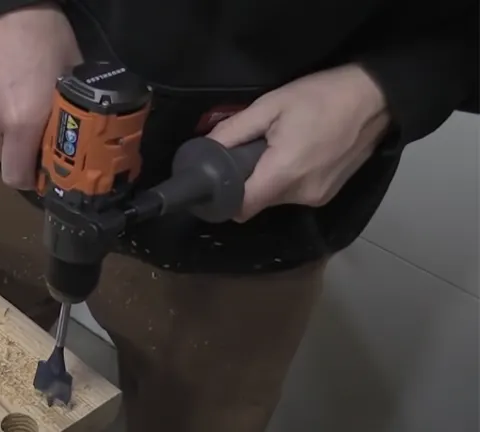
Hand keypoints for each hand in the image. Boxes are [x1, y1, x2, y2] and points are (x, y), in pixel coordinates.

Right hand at [0, 3, 81, 188]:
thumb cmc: (42, 30)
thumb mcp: (68, 73)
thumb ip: (63, 112)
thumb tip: (69, 137)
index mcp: (23, 122)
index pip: (16, 177)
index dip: (27, 176)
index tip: (36, 168)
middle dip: (11, 147)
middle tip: (22, 124)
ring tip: (2, 93)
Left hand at [208, 64, 390, 221]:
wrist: (377, 97)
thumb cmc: (322, 96)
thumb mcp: (271, 105)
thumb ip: (234, 130)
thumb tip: (207, 148)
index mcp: (284, 174)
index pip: (241, 208)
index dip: (224, 198)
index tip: (215, 181)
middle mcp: (301, 195)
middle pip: (258, 201)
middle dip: (247, 182)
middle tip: (247, 151)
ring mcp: (319, 197)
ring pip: (276, 198)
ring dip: (269, 179)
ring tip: (276, 147)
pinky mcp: (330, 193)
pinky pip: (296, 193)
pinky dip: (288, 179)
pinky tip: (296, 152)